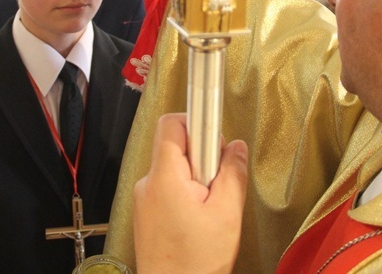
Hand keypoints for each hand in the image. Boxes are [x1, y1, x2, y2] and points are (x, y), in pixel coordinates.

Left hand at [133, 114, 247, 273]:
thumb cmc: (196, 264)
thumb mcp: (227, 214)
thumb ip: (232, 174)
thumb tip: (236, 148)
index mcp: (164, 177)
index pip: (171, 124)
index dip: (197, 123)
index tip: (216, 137)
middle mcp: (148, 183)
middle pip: (176, 147)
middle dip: (203, 159)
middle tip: (218, 186)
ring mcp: (144, 199)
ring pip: (174, 170)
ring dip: (196, 180)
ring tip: (208, 211)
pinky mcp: (146, 214)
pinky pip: (168, 189)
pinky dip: (186, 195)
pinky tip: (198, 221)